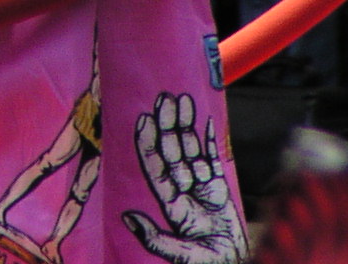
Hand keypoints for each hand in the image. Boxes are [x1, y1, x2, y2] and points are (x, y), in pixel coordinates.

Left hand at [121, 93, 245, 263]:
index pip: (157, 169)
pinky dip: (212, 141)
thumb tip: (127, 218)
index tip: (145, 120)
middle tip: (165, 99)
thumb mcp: (182, 257)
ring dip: (187, 126)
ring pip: (192, 152)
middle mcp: (183, 192)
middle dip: (169, 126)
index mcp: (172, 206)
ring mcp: (202, 189)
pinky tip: (207, 122)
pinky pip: (214, 160)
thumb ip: (156, 240)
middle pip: (173, 154)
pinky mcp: (220, 190)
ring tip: (183, 101)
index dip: (150, 145)